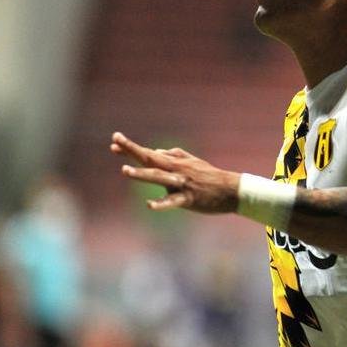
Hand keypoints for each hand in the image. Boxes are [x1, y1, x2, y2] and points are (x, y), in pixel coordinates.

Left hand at [111, 132, 240, 213]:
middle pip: (150, 159)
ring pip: (159, 178)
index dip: (131, 148)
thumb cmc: (211, 177)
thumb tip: (156, 151)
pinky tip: (149, 205)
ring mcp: (181, 184)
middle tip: (115, 142)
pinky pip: (173, 202)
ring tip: (125, 170)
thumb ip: (175, 155)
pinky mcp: (188, 199)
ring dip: (142, 174)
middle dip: (132, 151)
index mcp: (175, 163)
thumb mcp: (193, 162)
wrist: (231, 190)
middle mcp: (176, 171)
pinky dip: (161, 204)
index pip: (149, 153)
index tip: (114, 141)